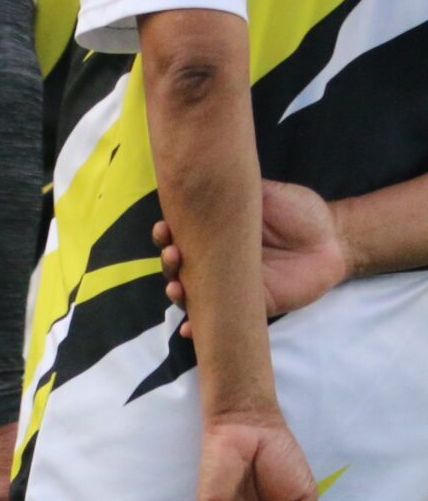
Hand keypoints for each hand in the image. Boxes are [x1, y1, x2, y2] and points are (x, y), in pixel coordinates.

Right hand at [156, 181, 345, 338]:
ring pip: (193, 295)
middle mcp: (217, 262)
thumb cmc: (301, 213)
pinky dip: (199, 327)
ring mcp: (229, 288)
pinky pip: (220, 320)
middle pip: (180, 268)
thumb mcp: (269, 195)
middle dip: (169, 263)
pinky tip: (190, 328)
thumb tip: (209, 172)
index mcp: (217, 235)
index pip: (183, 237)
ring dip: (178, 294)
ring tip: (176, 289)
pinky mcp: (248, 308)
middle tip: (173, 255)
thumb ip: (240, 191)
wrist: (335, 239)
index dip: (168, 235)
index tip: (164, 228)